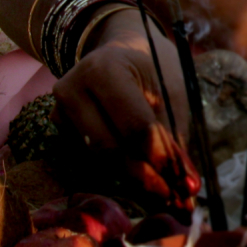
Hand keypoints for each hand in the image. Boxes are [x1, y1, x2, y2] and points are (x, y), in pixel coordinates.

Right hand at [53, 9, 197, 207]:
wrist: (124, 50)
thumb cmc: (152, 67)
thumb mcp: (171, 91)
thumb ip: (175, 137)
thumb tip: (186, 185)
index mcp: (103, 69)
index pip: (132, 124)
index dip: (158, 156)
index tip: (183, 181)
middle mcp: (72, 89)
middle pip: (109, 147)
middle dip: (145, 175)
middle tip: (174, 196)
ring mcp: (60, 110)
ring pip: (99, 157)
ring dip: (133, 176)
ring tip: (164, 188)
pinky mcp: (60, 127)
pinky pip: (90, 156)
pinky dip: (118, 167)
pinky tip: (142, 172)